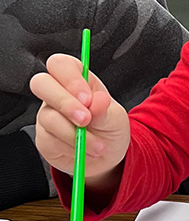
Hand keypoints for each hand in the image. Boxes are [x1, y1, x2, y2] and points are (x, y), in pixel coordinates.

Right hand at [30, 53, 129, 188]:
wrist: (107, 156)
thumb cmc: (109, 128)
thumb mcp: (115, 118)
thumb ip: (104, 110)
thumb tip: (98, 100)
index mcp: (77, 81)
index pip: (61, 64)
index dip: (70, 79)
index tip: (88, 98)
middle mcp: (57, 94)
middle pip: (40, 83)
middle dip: (64, 102)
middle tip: (85, 120)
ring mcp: (47, 115)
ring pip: (48, 117)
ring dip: (75, 134)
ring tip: (98, 145)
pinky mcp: (44, 137)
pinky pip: (51, 141)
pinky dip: (72, 148)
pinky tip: (85, 151)